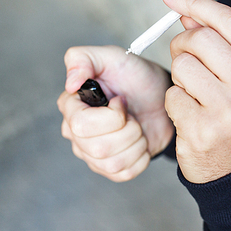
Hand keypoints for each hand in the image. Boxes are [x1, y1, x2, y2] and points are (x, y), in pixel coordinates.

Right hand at [57, 45, 173, 181]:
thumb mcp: (113, 57)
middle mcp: (76, 134)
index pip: (80, 126)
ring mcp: (92, 154)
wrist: (161, 98)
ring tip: (138, 126)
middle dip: (127, 130)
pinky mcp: (111, 169)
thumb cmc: (136, 76)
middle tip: (132, 115)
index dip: (110, 117)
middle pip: (98, 148)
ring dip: (136, 143)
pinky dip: (141, 157)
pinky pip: (124, 173)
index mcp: (71, 107)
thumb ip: (83, 59)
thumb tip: (69, 83)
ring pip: (111, 163)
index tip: (122, 101)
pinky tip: (141, 142)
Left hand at [163, 0, 230, 183]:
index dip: (197, 3)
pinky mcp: (203, 130)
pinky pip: (172, 94)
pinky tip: (189, 115)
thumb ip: (222, 44)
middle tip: (185, 59)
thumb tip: (189, 12)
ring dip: (179, 76)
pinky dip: (174, 100)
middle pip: (202, 39)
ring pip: (182, 65)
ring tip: (193, 93)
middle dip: (183, 44)